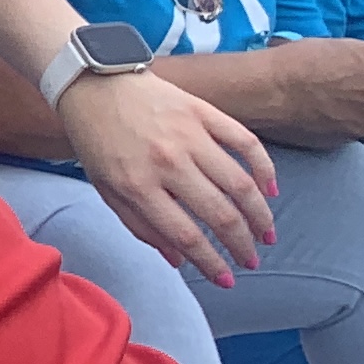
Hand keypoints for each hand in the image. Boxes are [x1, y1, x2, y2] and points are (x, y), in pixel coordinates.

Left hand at [53, 69, 276, 284]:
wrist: (94, 84)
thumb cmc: (98, 141)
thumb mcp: (106, 189)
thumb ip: (141, 226)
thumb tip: (179, 260)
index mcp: (138, 184)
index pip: (187, 236)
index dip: (211, 264)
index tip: (226, 280)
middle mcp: (167, 161)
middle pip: (220, 214)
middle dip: (241, 246)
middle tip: (251, 261)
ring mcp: (189, 135)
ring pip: (240, 184)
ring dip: (260, 216)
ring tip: (266, 235)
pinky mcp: (203, 112)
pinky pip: (246, 143)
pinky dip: (264, 168)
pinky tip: (269, 190)